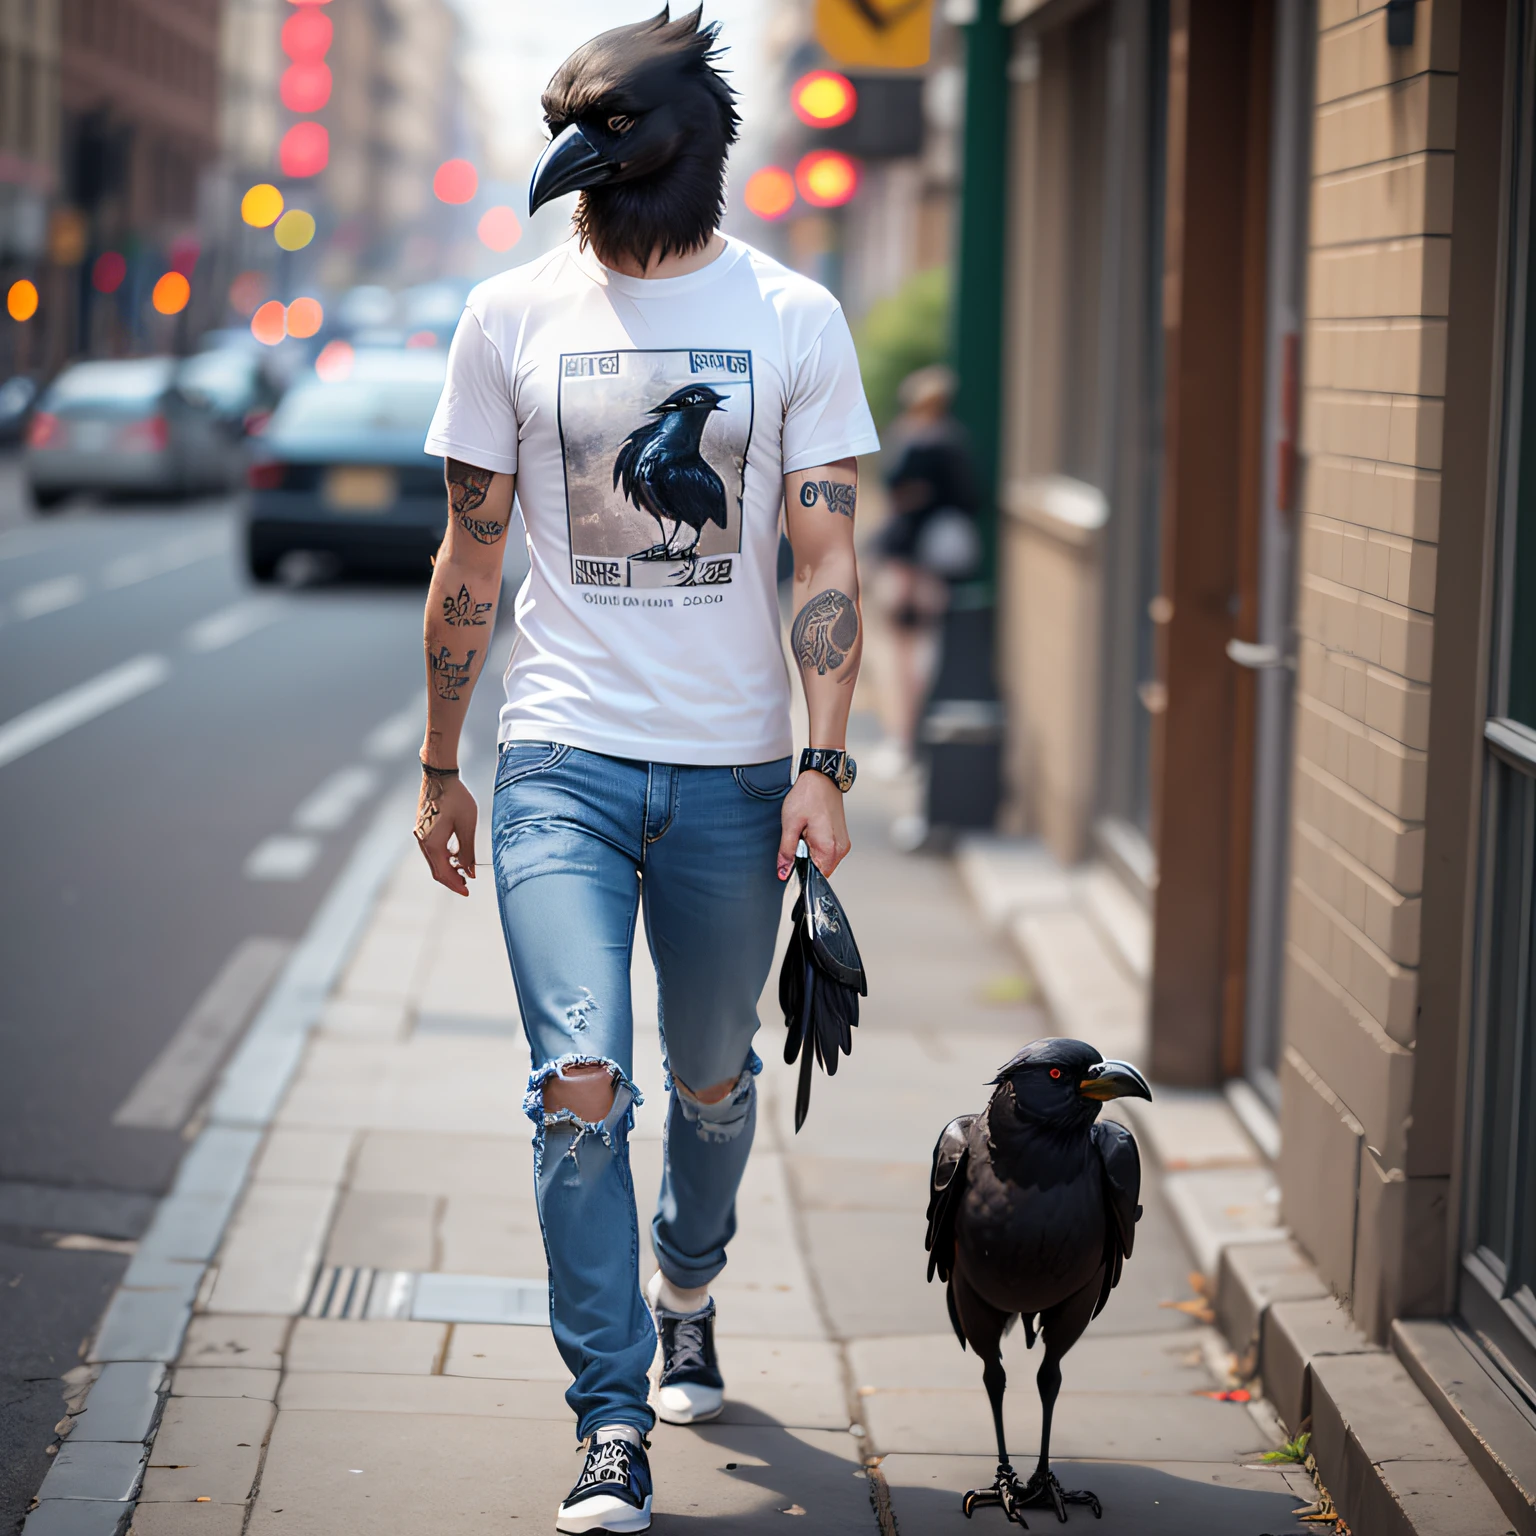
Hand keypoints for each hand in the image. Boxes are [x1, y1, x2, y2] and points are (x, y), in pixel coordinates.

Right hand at [415, 769, 477, 895]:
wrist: (439, 776)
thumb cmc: (455, 797)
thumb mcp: (467, 825)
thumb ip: (467, 851)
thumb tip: (469, 871)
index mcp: (432, 844)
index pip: (443, 873)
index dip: (456, 885)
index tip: (468, 892)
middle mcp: (422, 841)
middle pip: (436, 870)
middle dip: (452, 879)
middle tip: (467, 885)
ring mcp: (421, 835)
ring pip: (434, 860)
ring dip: (448, 868)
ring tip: (465, 871)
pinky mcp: (423, 828)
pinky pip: (432, 850)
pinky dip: (444, 857)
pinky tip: (457, 855)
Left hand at [779, 770, 850, 880]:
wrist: (822, 777)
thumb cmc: (808, 795)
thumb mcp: (790, 824)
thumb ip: (786, 852)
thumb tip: (783, 872)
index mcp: (829, 848)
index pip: (816, 877)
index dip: (801, 874)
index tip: (792, 864)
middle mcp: (840, 849)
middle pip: (820, 870)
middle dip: (805, 861)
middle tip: (798, 841)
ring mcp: (843, 844)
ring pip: (823, 861)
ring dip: (811, 853)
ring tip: (806, 833)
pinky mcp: (842, 838)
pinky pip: (828, 852)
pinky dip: (817, 847)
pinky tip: (812, 832)